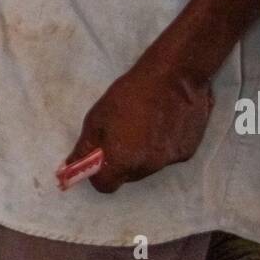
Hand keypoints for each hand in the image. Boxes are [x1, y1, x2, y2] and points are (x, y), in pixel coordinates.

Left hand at [64, 48, 214, 193]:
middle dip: (122, 162)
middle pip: (128, 176)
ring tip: (145, 125)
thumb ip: (85, 147)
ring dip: (143, 154)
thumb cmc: (130, 93)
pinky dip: (163, 145)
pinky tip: (164, 122)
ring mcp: (170, 160)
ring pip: (149, 166)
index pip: (106, 186)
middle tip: (122, 135)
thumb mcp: (97, 117)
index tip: (99, 158)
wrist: (176, 73)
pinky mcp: (188, 150)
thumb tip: (71, 166)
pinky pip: (168, 155)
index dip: (99, 175)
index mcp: (123, 161)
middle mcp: (147, 167)